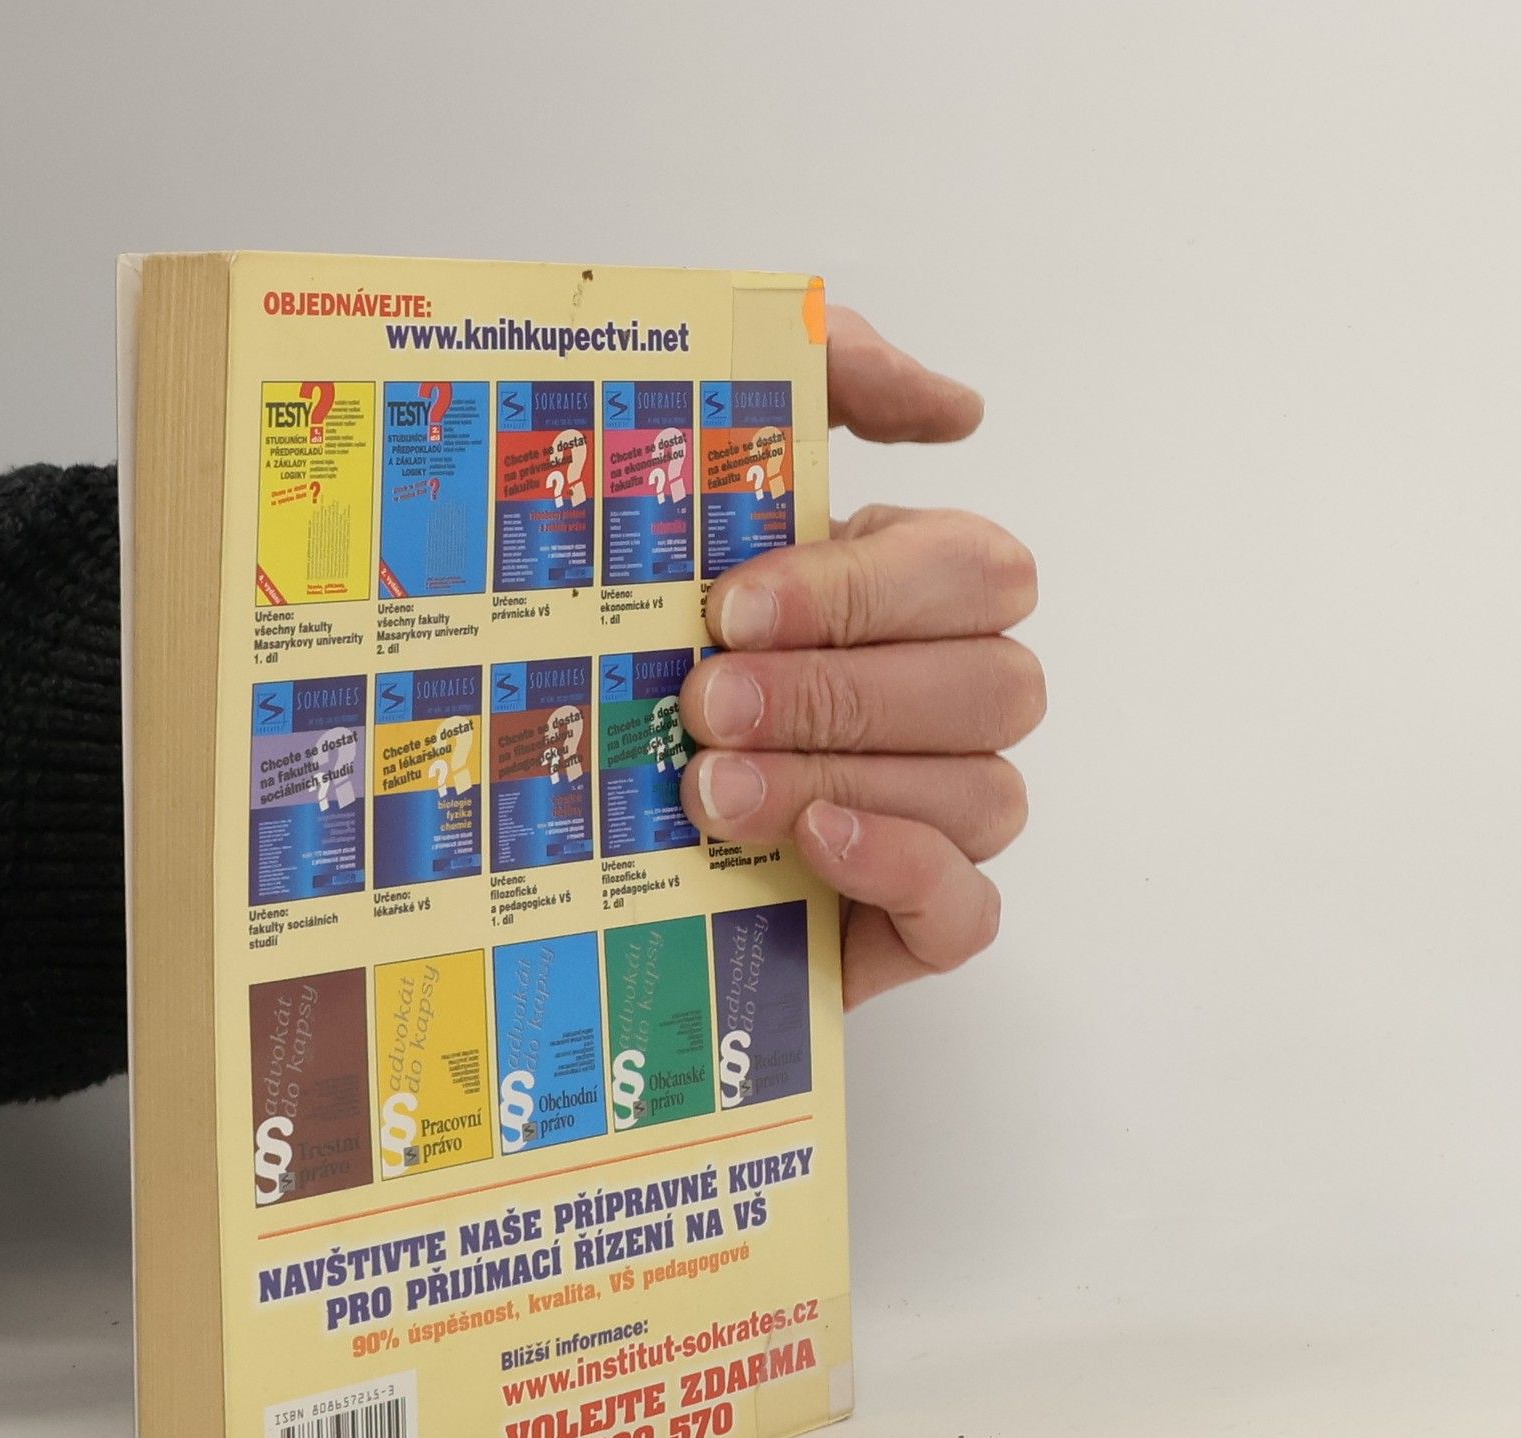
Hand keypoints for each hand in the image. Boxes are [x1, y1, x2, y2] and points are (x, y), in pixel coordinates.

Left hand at [679, 307, 1042, 1005]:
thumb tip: (957, 406)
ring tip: (710, 788)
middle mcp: (948, 703)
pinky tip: (811, 841)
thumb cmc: (643, 650)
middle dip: (839, 692)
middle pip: (992, 684)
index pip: (972, 572)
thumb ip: (830, 384)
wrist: (576, 829)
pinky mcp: (917, 923)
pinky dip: (899, 866)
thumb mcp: (708, 490)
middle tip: (703, 704)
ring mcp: (943, 817)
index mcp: (917, 598)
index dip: (862, 591)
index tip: (730, 608)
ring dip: (843, 779)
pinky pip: (970, 907)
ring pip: (984, 792)